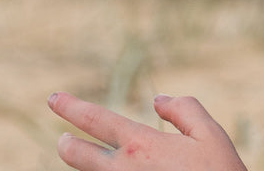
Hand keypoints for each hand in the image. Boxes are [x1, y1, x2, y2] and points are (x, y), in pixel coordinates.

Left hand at [48, 91, 248, 170]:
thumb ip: (184, 109)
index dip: (71, 107)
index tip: (54, 98)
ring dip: (86, 167)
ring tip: (87, 158)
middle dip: (68, 145)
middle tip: (64, 140)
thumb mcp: (210, 133)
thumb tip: (158, 100)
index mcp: (142, 145)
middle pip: (77, 156)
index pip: (97, 120)